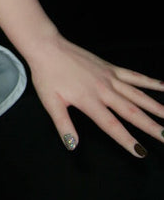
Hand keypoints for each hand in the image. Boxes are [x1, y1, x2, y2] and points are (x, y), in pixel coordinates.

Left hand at [27, 33, 163, 156]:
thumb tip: (72, 146)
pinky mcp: (110, 67)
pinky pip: (134, 76)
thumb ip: (63, 125)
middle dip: (151, 126)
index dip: (126, 140)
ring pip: (138, 95)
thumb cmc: (46, 75)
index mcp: (89, 100)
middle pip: (132, 111)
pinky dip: (150, 82)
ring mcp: (110, 77)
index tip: (140, 152)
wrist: (47, 47)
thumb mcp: (50, 102)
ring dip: (156, 107)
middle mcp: (104, 90)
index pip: (111, 125)